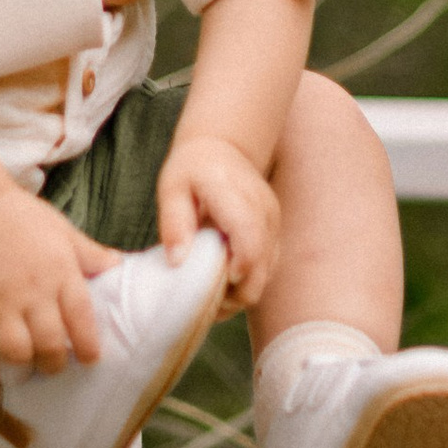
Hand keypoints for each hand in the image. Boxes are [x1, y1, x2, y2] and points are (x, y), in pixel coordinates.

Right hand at [0, 181, 116, 373]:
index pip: (81, 319)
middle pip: (49, 344)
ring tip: (25, 361)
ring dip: (22, 363)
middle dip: (55, 363)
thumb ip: (90, 254)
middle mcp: (32, 291)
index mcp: (60, 272)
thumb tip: (117, 266)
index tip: (90, 358)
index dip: (88, 346)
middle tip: (54, 363)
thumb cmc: (22, 217)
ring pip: (14, 350)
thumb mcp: (63, 231)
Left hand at [157, 131, 279, 312]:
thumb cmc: (192, 169)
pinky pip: (267, 268)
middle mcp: (263, 209)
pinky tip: (223, 280)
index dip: (235, 270)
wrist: (224, 147)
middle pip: (261, 266)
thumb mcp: (171, 188)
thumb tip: (178, 262)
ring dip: (240, 290)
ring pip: (267, 273)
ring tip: (210, 290)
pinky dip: (247, 281)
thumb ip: (174, 224)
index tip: (210, 285)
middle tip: (203, 300)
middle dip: (234, 294)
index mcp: (235, 194)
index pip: (249, 241)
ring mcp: (274, 222)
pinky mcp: (276, 232)